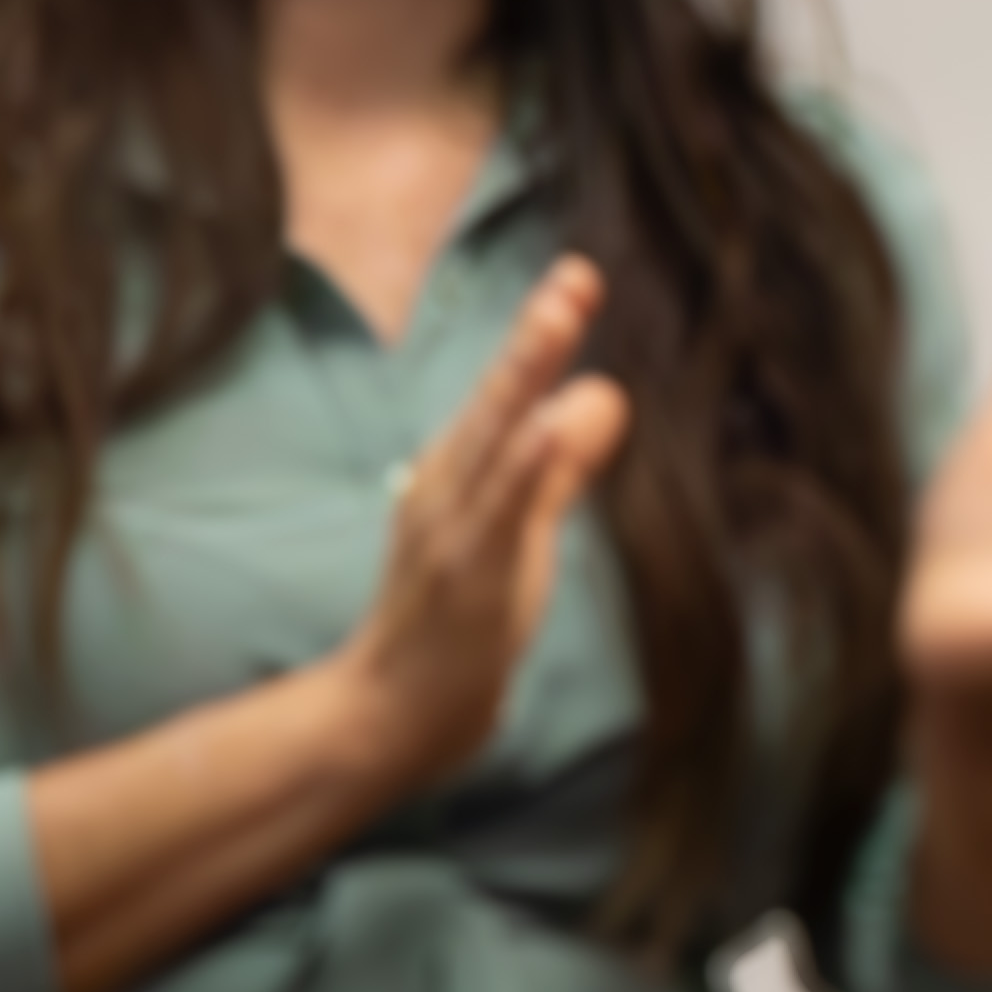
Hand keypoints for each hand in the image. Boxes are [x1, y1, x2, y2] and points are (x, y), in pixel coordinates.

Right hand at [328, 256, 627, 795]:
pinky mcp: (461, 574)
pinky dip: (525, 465)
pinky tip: (554, 425)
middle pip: (496, 398)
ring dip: (527, 375)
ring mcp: (448, 527)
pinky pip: (497, 512)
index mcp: (459, 472)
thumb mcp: (519, 535)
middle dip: (536, 335)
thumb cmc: (457, 627)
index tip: (579, 276)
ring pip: (493, 440)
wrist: (388, 718)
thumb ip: (559, 469)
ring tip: (562, 313)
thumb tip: (603, 393)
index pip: (508, 393)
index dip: (543, 336)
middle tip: (577, 273)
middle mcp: (445, 486)